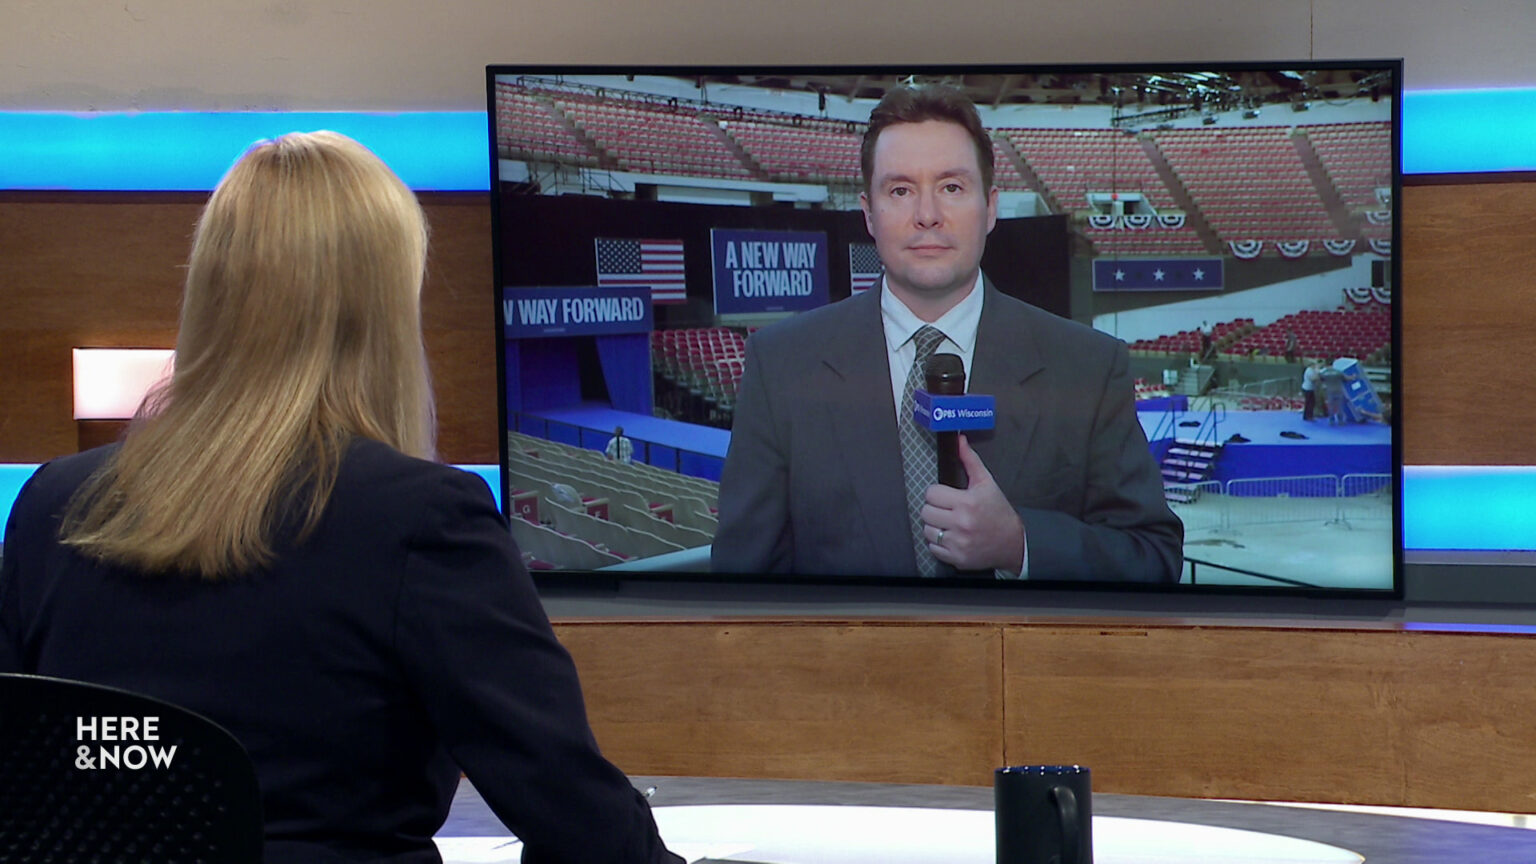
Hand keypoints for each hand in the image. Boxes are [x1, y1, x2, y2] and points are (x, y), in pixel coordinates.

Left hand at [921, 435, 1025, 572]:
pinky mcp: (956, 558)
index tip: (946, 496)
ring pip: (927, 530)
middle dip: (935, 509)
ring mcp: (958, 543)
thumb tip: (959, 441)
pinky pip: (933, 548)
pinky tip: (952, 537)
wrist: (1013, 542)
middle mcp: (962, 523)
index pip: (931, 493)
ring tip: (950, 524)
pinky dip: (939, 543)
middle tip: (947, 510)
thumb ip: (970, 460)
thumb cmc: (999, 512)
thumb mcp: (987, 483)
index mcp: (967, 502)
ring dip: (935, 526)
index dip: (938, 493)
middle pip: (926, 512)